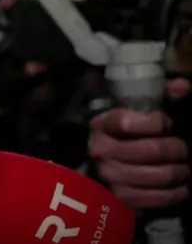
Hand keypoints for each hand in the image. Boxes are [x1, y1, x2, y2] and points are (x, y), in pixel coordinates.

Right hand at [89, 77, 191, 209]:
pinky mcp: (121, 199)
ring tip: (183, 169)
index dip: (156, 123)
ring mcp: (110, 177)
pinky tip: (180, 187)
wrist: (104, 167)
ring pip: (159, 175)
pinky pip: (157, 199)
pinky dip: (175, 193)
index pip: (128, 123)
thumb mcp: (137, 112)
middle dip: (176, 149)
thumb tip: (183, 86)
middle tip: (183, 149)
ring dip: (179, 172)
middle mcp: (101, 151)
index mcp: (101, 125)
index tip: (167, 124)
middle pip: (151, 150)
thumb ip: (161, 97)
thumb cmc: (124, 136)